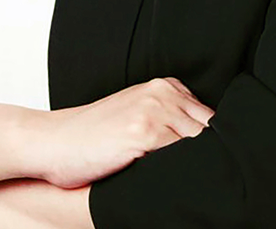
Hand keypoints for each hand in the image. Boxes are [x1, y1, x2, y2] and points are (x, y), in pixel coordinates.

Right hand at [35, 76, 214, 188]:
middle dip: (216, 158)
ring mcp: (155, 111)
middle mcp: (163, 93)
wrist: (53, 142)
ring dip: (204, 170)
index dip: (220, 148)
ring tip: (201, 190)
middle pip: (212, 131)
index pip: (213, 120)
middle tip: (217, 184)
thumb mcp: (136, 117)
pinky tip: (178, 188)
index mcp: (166, 86)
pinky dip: (185, 176)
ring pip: (201, 146)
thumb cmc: (93, 137)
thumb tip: (212, 149)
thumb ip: (170, 123)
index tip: (222, 168)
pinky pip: (181, 158)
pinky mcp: (144, 133)